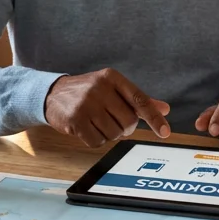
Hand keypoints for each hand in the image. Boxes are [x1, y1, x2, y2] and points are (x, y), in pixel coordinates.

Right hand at [44, 68, 170, 147]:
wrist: (53, 94)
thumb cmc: (89, 92)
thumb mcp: (113, 89)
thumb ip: (138, 100)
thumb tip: (165, 109)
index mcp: (112, 77)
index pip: (139, 99)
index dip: (154, 117)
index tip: (165, 132)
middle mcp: (99, 88)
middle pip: (128, 122)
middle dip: (125, 127)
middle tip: (113, 121)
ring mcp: (86, 104)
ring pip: (114, 134)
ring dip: (109, 134)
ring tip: (98, 122)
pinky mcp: (75, 120)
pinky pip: (98, 142)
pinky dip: (96, 140)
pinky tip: (88, 129)